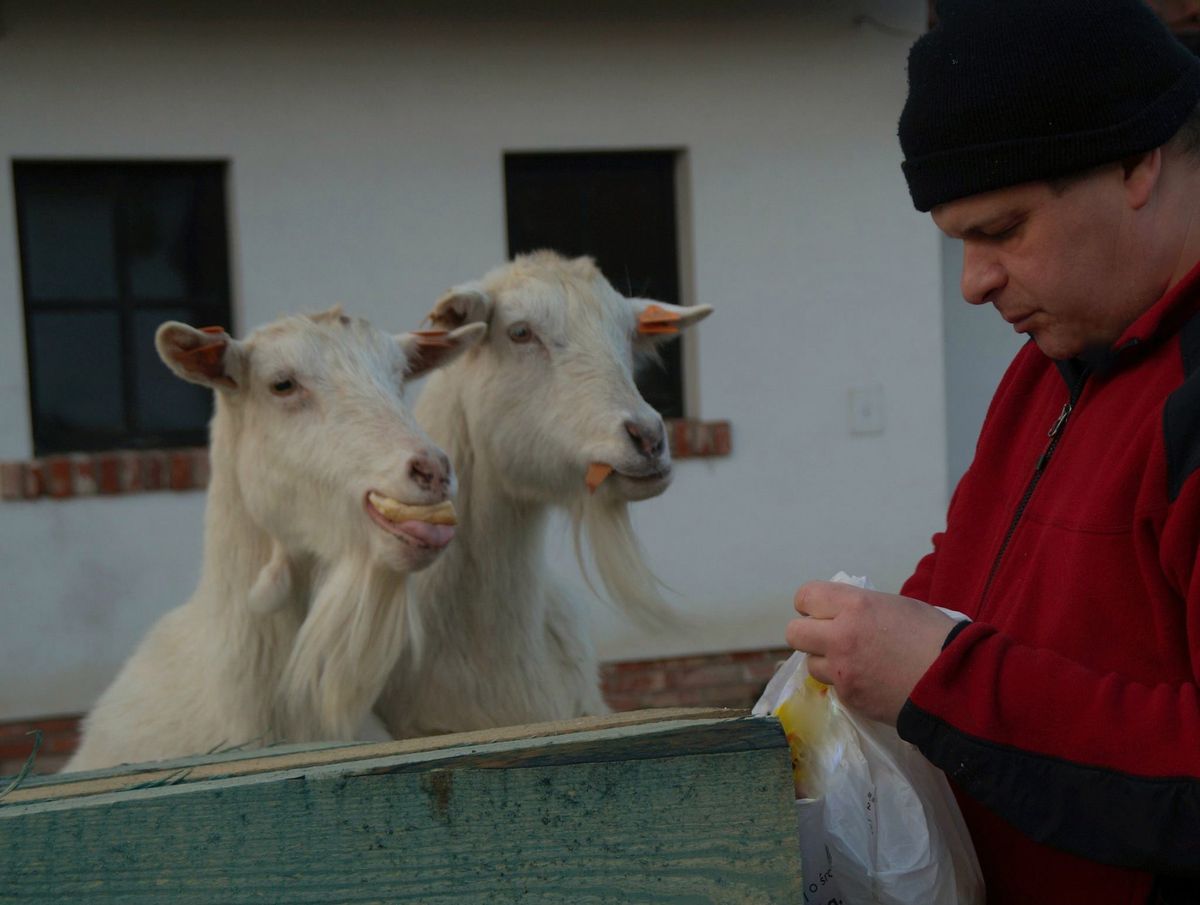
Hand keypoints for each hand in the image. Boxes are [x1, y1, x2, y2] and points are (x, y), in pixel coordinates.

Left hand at [785, 581, 957, 724]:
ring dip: (826, 661)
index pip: (805, 597)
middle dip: (808, 634)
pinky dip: (845, 683)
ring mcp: (842, 670)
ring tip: (854, 662)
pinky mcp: (850, 697)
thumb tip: (842, 613)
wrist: (957, 681)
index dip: (811, 604)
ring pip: (811, 663)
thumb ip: (862, 608)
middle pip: (794, 632)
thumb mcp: (897, 605)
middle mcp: (841, 636)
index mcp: (855, 605)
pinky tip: (870, 681)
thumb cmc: (935, 635)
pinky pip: (834, 687)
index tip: (822, 611)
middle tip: (829, 637)